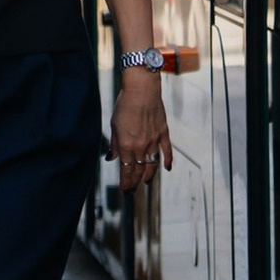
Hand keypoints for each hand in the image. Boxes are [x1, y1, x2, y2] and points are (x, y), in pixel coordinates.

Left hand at [112, 71, 172, 193]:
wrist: (142, 89)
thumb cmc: (125, 104)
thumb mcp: (114, 125)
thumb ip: (114, 144)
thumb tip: (111, 157)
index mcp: (126, 145)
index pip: (126, 170)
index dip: (125, 182)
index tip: (124, 189)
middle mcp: (140, 146)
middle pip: (138, 170)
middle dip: (134, 182)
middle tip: (132, 190)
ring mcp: (153, 140)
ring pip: (152, 164)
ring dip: (149, 175)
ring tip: (145, 182)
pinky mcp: (163, 133)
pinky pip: (167, 151)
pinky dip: (168, 161)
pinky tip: (167, 168)